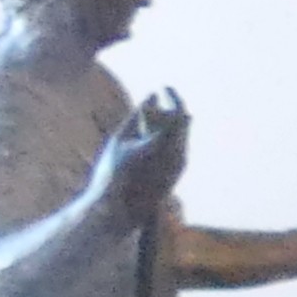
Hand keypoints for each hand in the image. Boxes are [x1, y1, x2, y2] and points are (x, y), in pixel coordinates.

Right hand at [97, 90, 189, 215]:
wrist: (120, 210)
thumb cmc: (113, 173)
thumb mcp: (120, 140)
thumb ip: (137, 115)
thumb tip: (151, 96)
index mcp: (162, 144)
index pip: (178, 112)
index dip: (172, 96)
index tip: (163, 87)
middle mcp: (176, 155)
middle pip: (183, 122)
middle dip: (171, 108)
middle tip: (158, 99)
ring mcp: (180, 165)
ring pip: (183, 134)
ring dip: (170, 122)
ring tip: (151, 116)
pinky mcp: (178, 172)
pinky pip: (180, 146)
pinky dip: (169, 136)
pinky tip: (153, 134)